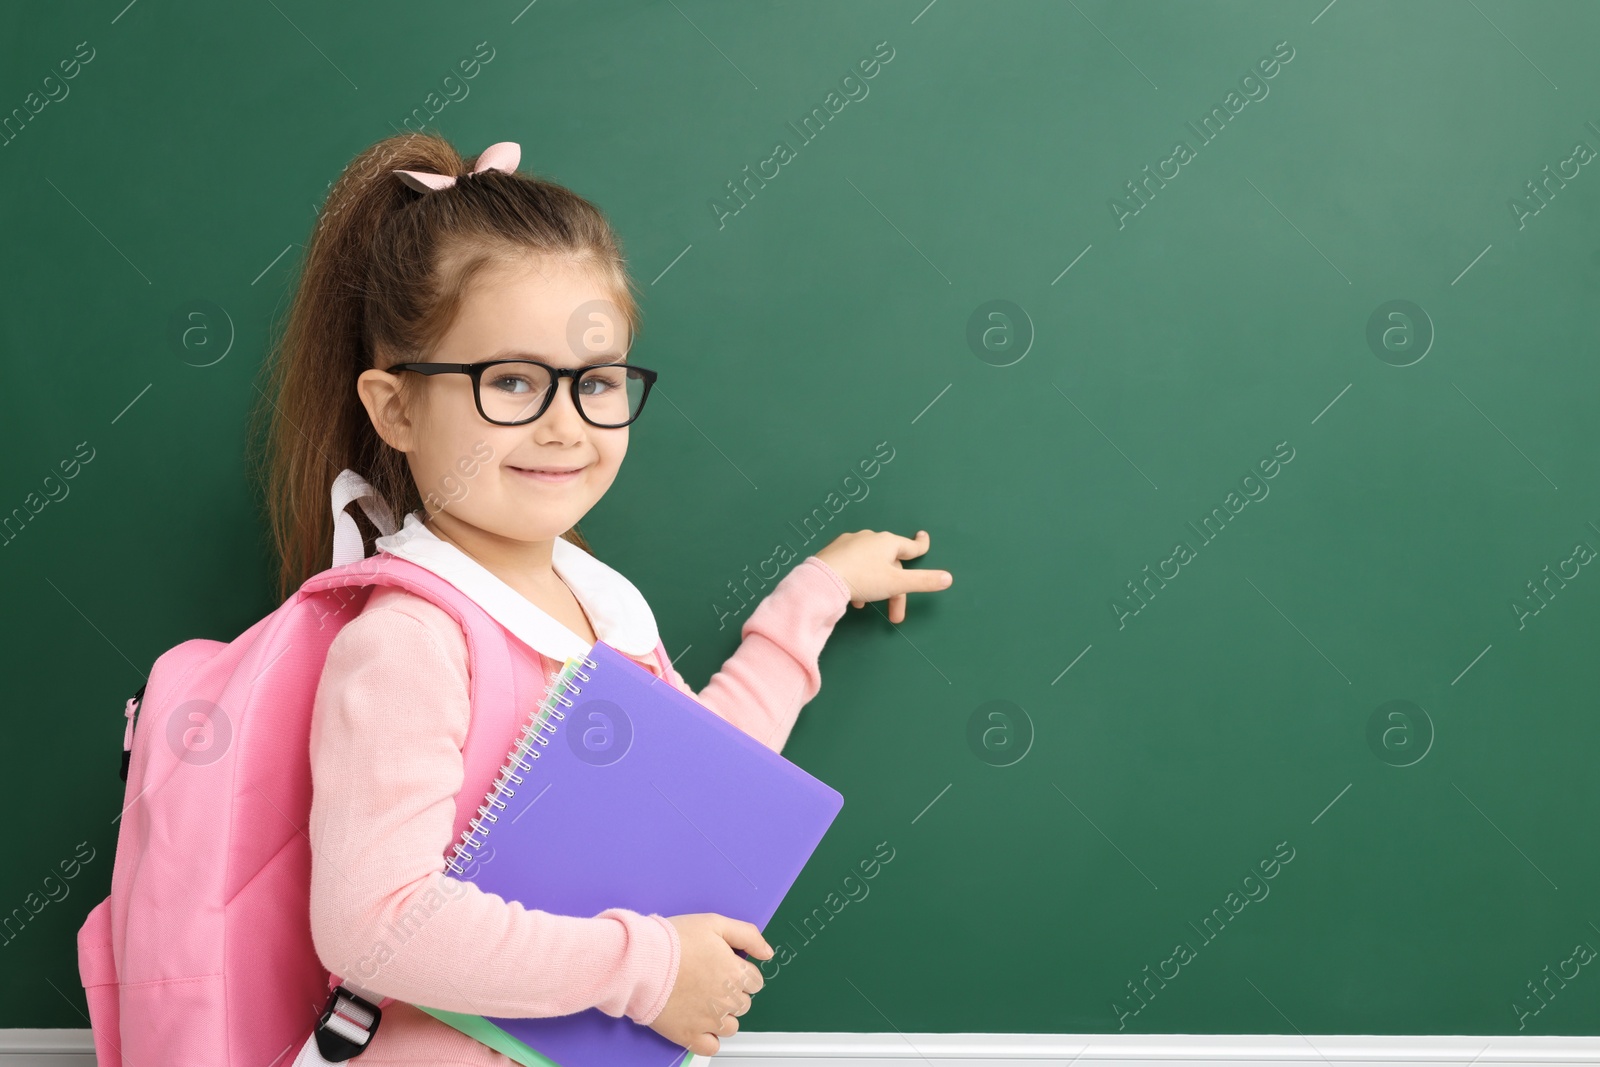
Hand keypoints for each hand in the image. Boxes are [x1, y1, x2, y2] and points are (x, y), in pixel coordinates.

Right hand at [650, 913, 771, 1056]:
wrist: (641, 961)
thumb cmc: (673, 940)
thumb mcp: (714, 923)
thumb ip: (747, 935)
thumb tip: (767, 952)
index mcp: (735, 973)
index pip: (755, 981)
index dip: (741, 973)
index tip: (726, 968)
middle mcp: (726, 1000)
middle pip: (744, 1004)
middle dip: (732, 994)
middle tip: (710, 981)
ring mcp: (709, 1021)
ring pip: (731, 1027)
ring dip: (722, 1016)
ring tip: (702, 1001)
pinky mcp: (689, 1035)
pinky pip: (712, 1047)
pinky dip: (709, 1038)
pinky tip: (698, 1023)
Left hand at [814, 529, 952, 623]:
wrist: (823, 578)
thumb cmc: (864, 579)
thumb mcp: (896, 583)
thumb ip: (923, 582)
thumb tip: (948, 578)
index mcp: (888, 542)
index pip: (910, 545)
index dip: (920, 545)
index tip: (924, 539)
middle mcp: (870, 538)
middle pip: (890, 562)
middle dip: (894, 588)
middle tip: (894, 614)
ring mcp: (850, 543)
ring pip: (870, 565)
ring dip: (874, 586)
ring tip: (867, 606)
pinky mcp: (834, 552)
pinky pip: (853, 565)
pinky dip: (859, 581)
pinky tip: (854, 598)